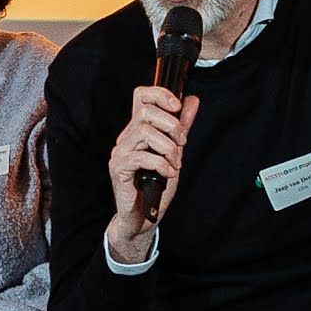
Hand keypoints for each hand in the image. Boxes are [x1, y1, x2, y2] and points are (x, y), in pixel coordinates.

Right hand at [104, 84, 196, 255]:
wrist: (143, 217)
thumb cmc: (156, 186)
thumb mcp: (175, 153)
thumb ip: (181, 128)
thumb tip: (192, 101)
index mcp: (138, 130)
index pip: (141, 96)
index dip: (160, 94)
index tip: (178, 106)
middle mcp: (126, 138)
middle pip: (145, 112)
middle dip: (171, 125)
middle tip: (182, 143)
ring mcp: (120, 153)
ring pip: (145, 133)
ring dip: (168, 148)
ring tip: (175, 163)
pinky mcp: (118, 169)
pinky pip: (141, 157)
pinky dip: (161, 164)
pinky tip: (168, 174)